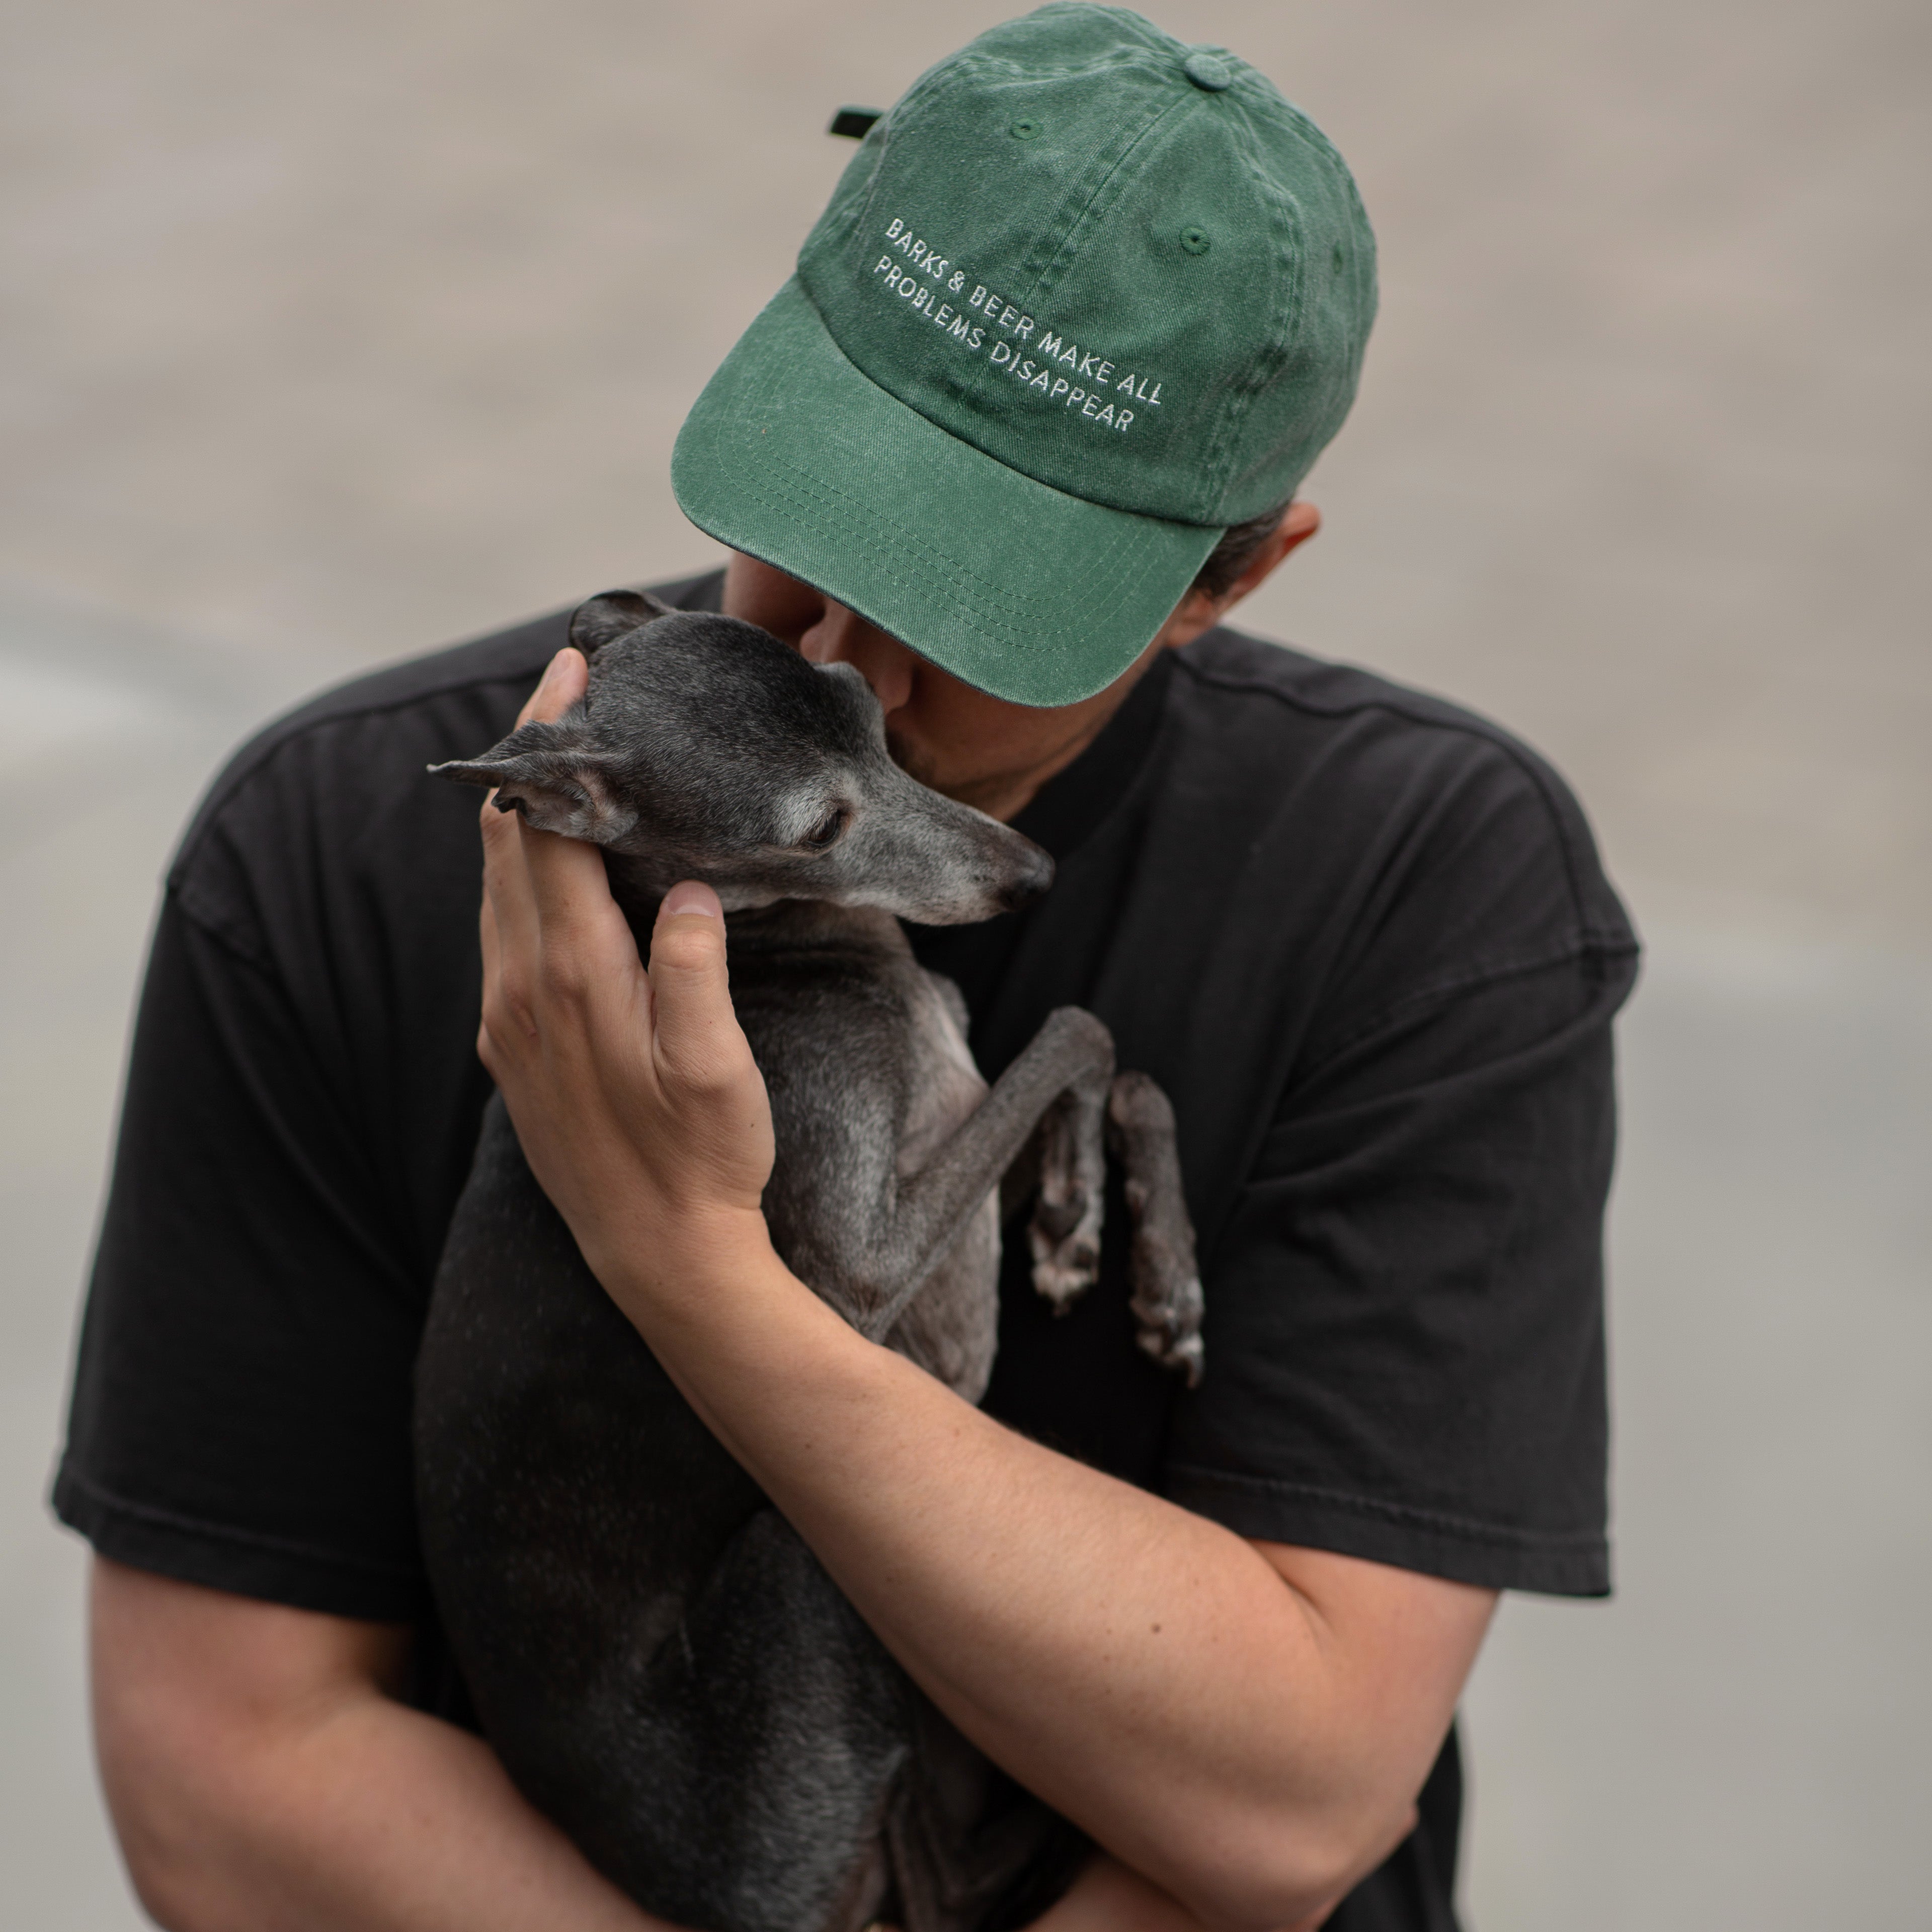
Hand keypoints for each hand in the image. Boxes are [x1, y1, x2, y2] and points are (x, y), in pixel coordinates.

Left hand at [476, 647, 778, 1312]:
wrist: (659, 1260)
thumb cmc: (700, 1163)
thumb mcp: (717, 1070)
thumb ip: (693, 972)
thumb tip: (685, 886)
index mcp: (569, 978)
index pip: (543, 831)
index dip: (554, 745)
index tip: (571, 669)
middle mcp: (519, 989)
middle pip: (505, 845)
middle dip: (533, 759)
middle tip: (569, 690)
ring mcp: (507, 1019)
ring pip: (497, 886)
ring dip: (523, 815)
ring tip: (565, 758)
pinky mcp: (512, 1046)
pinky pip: (503, 930)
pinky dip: (522, 872)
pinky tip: (556, 862)